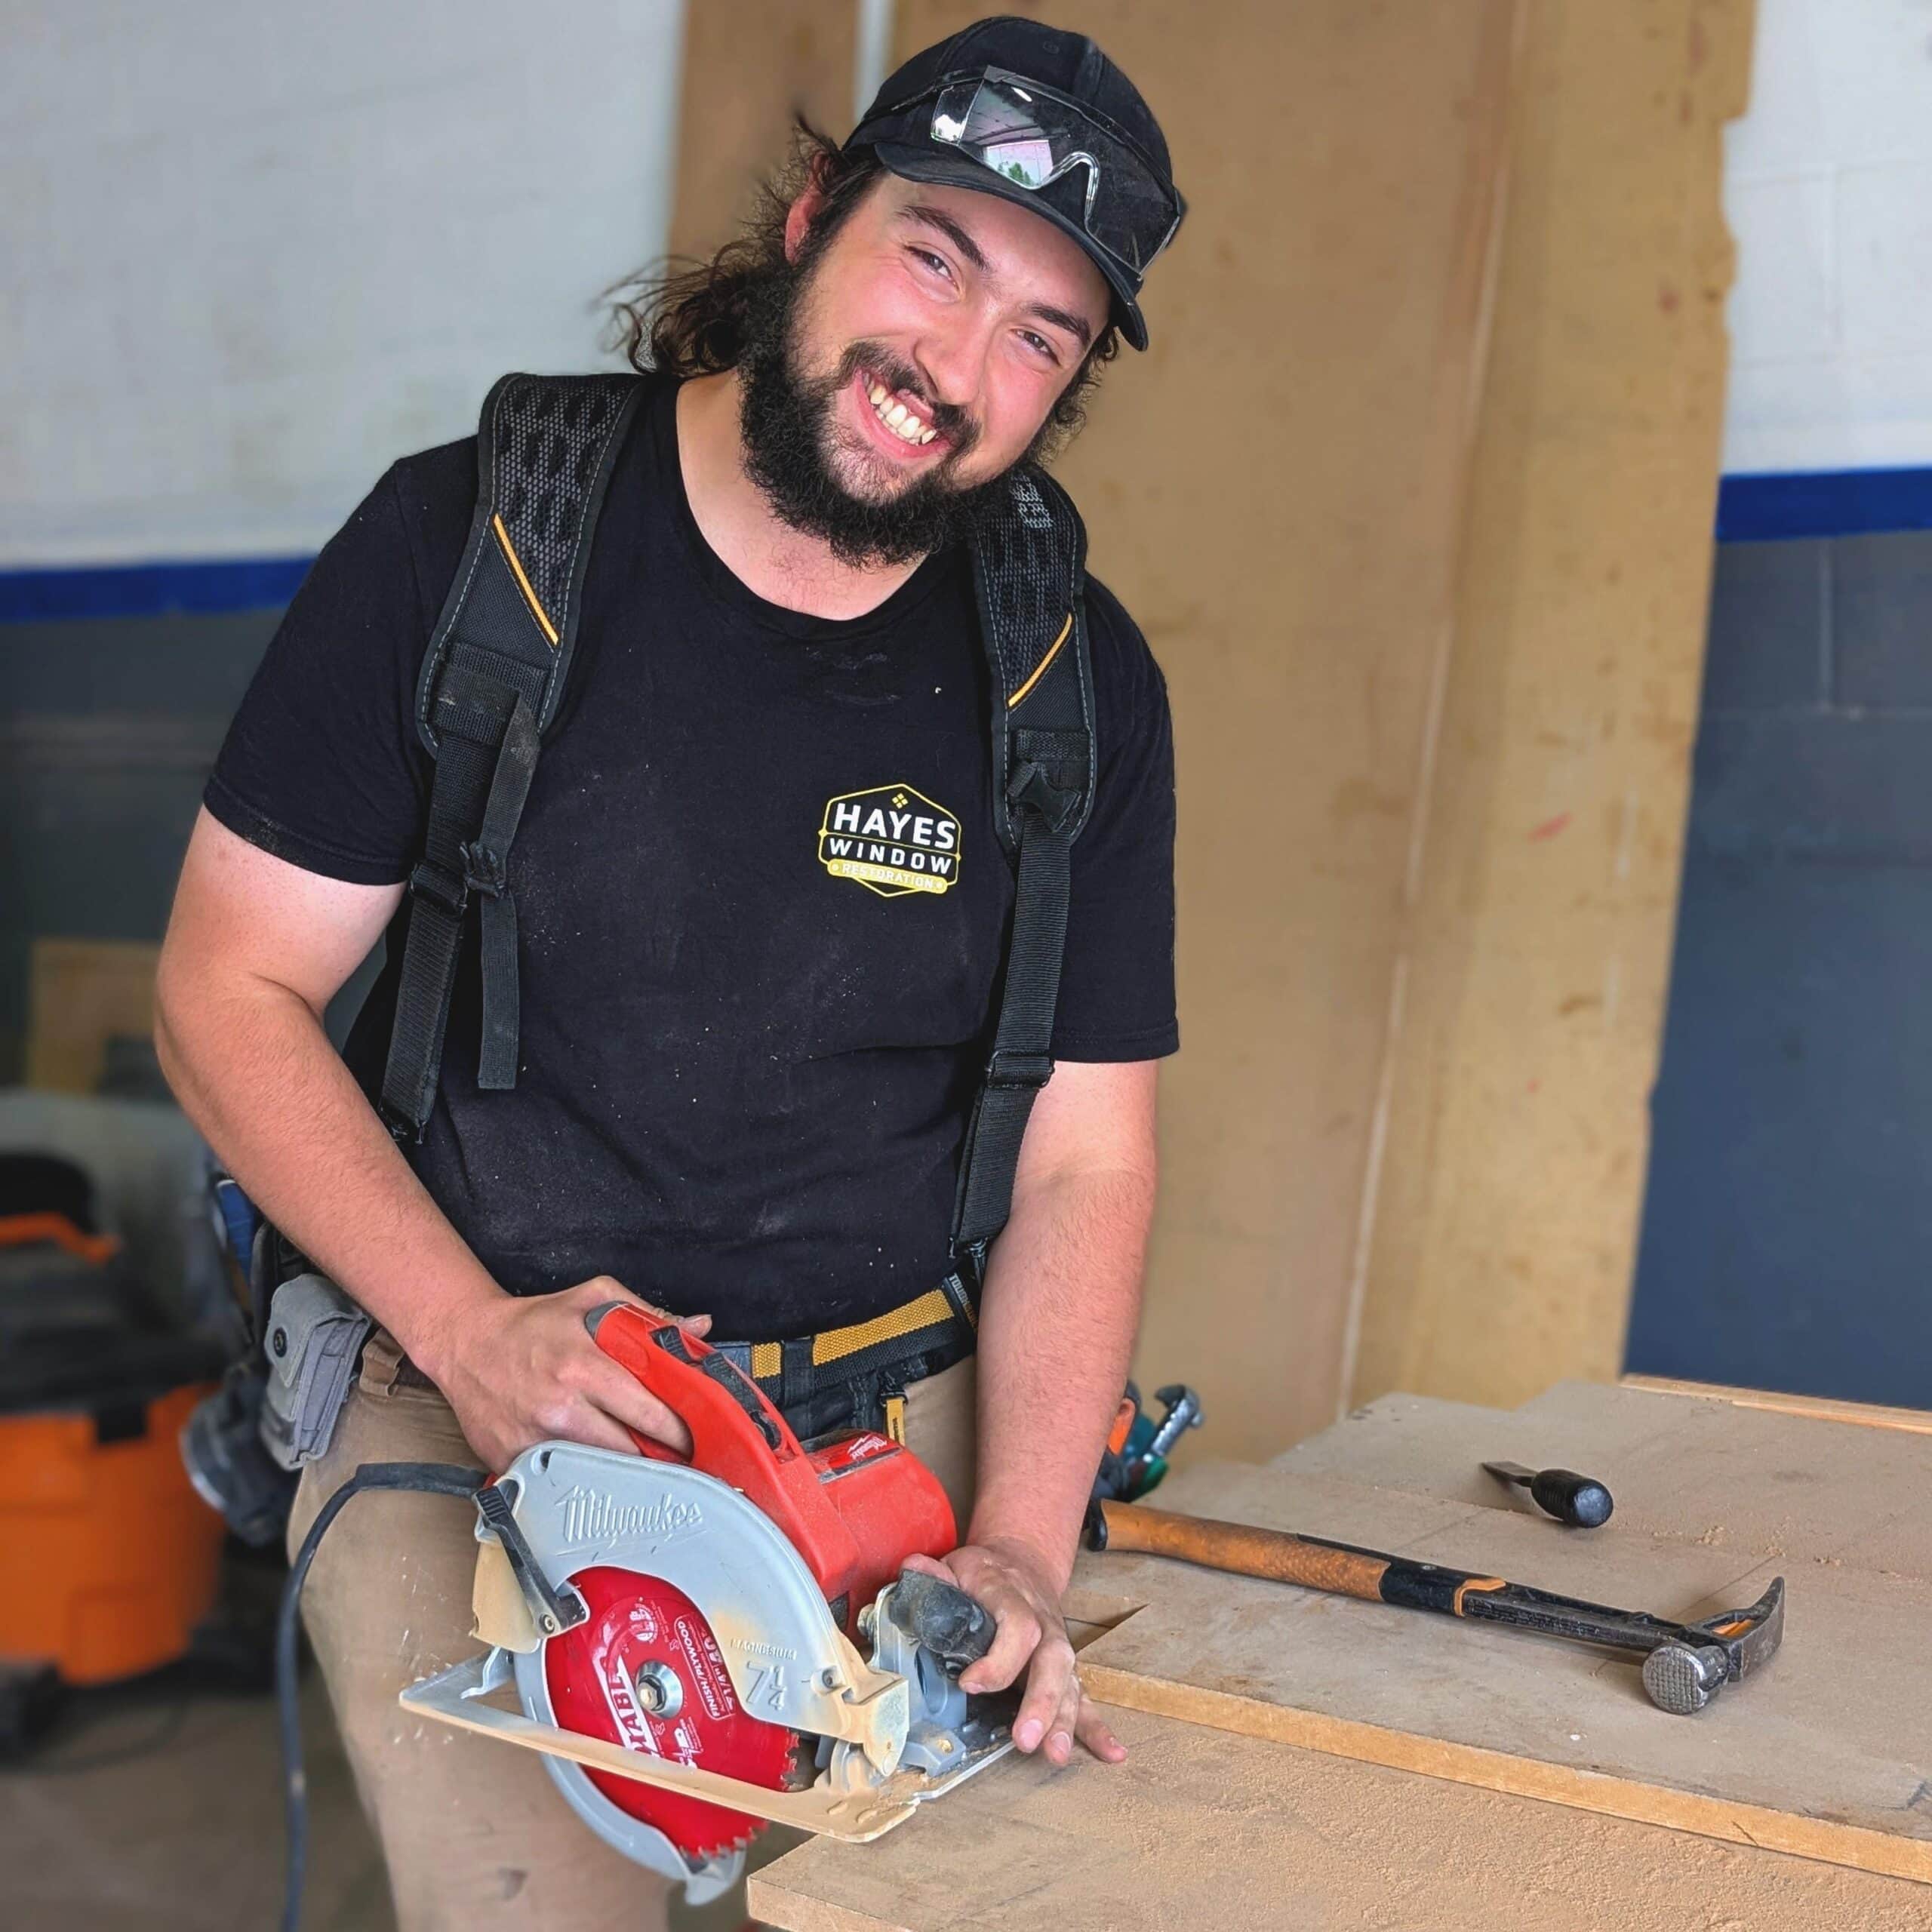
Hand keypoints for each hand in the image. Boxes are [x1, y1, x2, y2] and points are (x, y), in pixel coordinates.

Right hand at [423, 1276, 711, 1471]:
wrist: (466, 1343)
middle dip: (659, 1458)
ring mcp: (534, 1441)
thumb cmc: (532, 1323)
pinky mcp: (513, 1462)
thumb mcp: (592, 1299)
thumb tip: (699, 1328)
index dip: (680, 1432)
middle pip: (629, 1452)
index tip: (696, 1439)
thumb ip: (648, 1317)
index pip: (649, 1413)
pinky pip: (562, 1480)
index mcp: (584, 1367)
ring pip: (599, 1473)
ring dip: (625, 1472)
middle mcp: (559, 1408)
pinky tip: (595, 1470)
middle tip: (678, 1458)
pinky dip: (582, 1477)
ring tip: (643, 1464)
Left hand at [902, 1536, 1125, 1767]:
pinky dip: (1097, 1727)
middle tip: (1025, 1739)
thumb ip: (934, 1574)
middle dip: (1041, 1702)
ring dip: (1066, 1721)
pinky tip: (1111, 1752)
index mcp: (1013, 1596)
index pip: (1017, 1626)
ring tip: (1056, 1754)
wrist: (1022, 1561)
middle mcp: (1043, 1622)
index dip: (998, 1659)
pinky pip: (1085, 1697)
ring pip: (1070, 1682)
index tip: (970, 1684)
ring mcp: (1057, 1646)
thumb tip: (912, 1569)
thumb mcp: (956, 1565)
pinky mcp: (1065, 1668)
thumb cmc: (984, 1573)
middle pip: (1052, 1659)